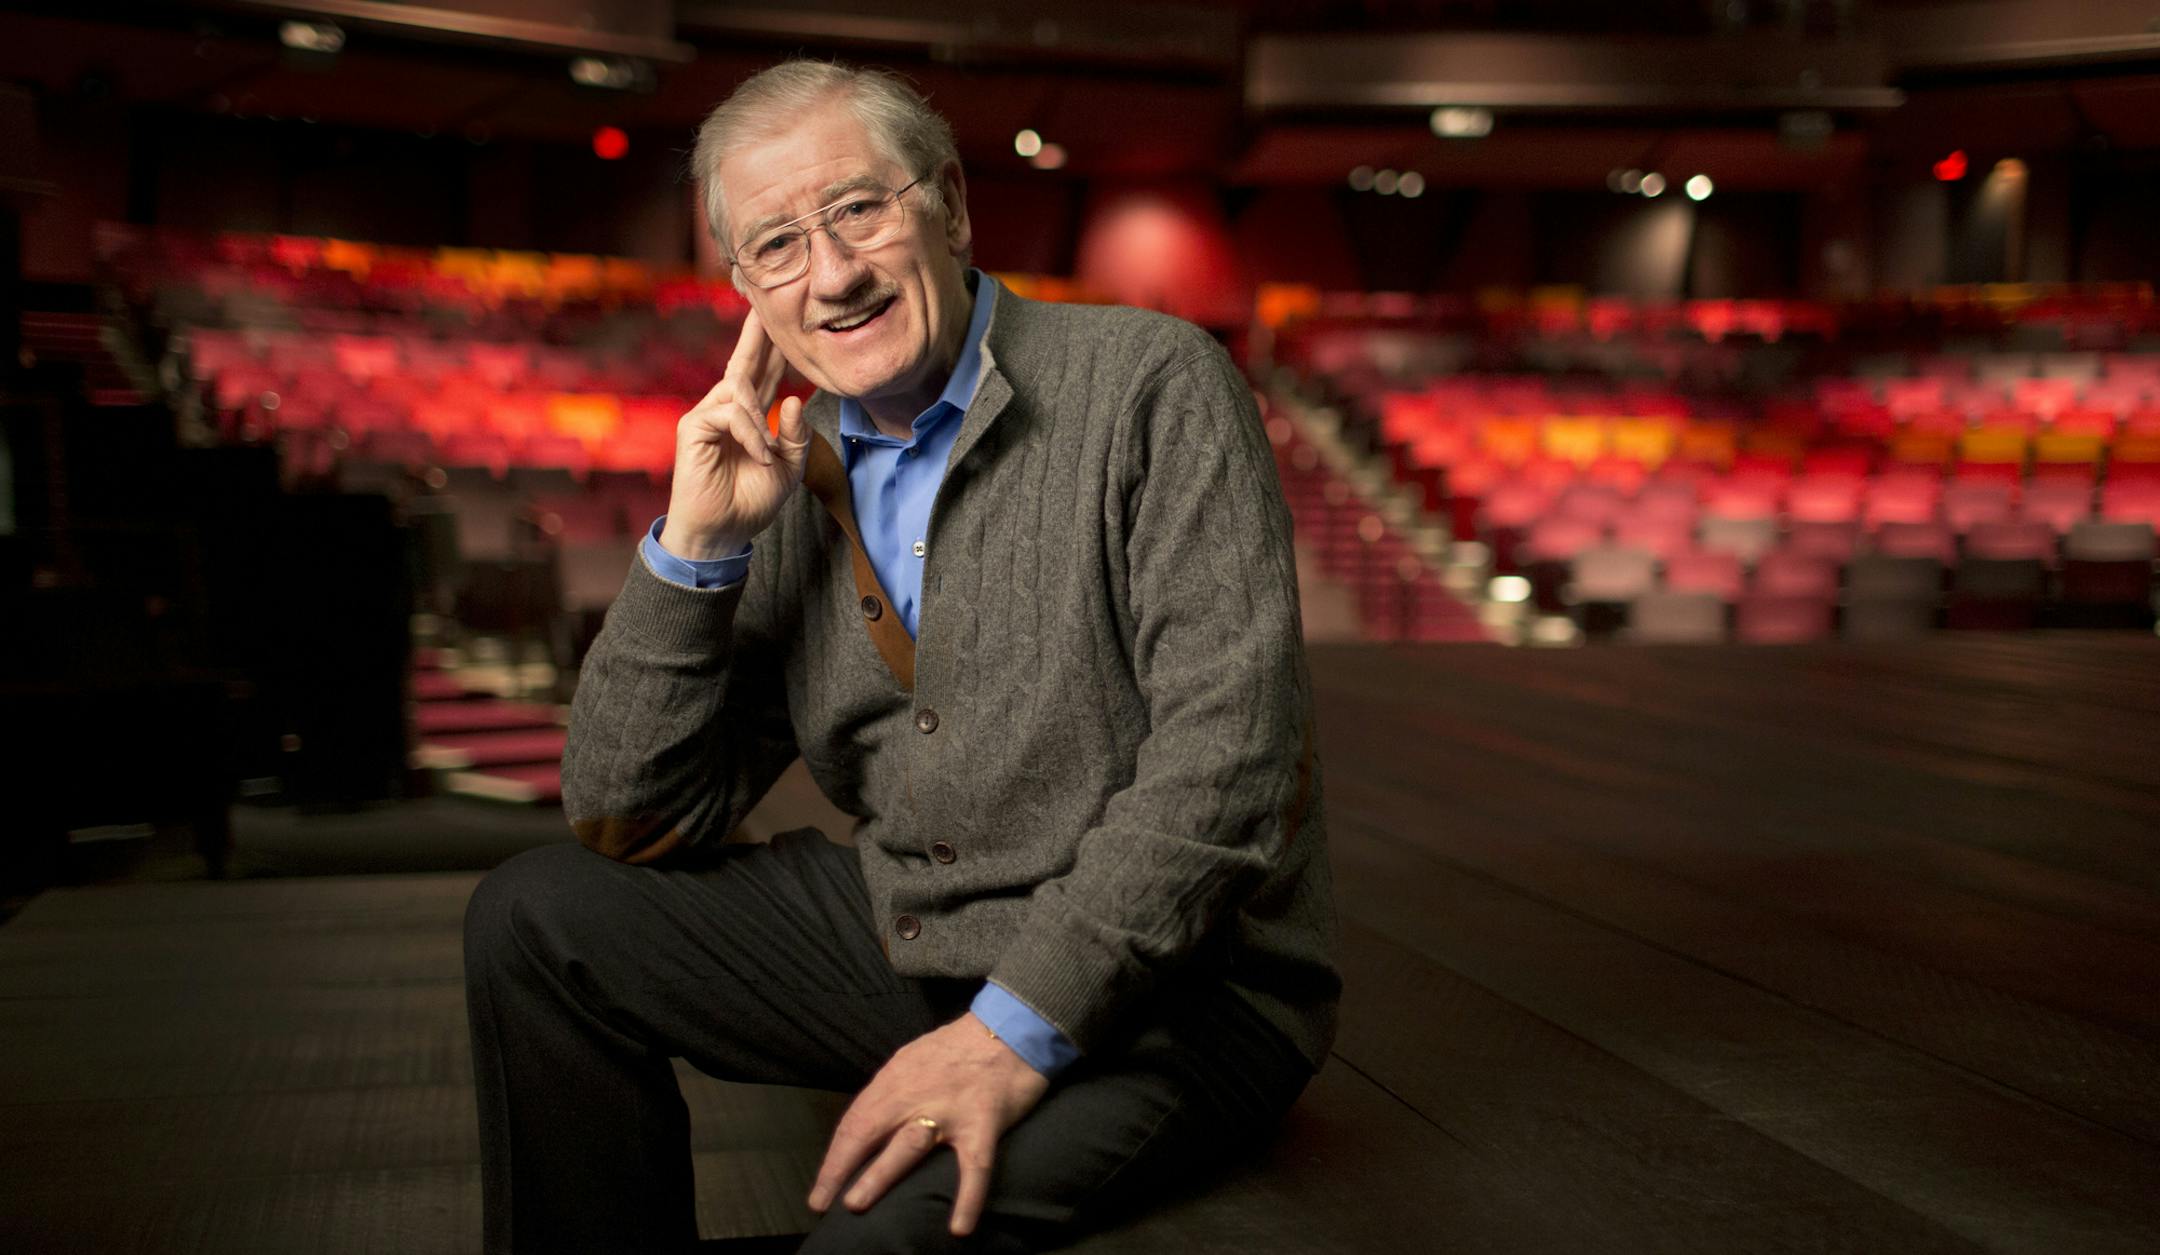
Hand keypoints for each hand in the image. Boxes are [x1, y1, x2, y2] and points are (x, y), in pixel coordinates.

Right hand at [659, 308, 811, 559]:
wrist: (723, 532)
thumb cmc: (751, 501)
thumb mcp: (788, 468)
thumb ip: (796, 436)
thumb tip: (795, 400)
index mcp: (749, 416)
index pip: (763, 374)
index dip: (774, 349)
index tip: (786, 321)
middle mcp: (725, 408)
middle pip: (744, 362)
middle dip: (757, 335)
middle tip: (768, 303)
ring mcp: (707, 415)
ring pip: (740, 389)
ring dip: (760, 418)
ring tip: (766, 455)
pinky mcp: (693, 427)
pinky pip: (730, 413)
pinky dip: (750, 434)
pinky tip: (757, 456)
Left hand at [808, 1012, 1050, 1237]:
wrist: (1012, 1027)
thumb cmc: (962, 1046)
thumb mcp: (915, 1058)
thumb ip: (894, 1089)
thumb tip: (871, 1123)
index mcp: (896, 1078)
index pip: (855, 1120)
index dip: (835, 1157)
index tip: (821, 1189)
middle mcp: (915, 1094)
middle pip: (868, 1131)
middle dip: (840, 1168)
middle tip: (822, 1202)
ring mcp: (949, 1110)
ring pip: (908, 1146)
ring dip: (879, 1176)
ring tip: (856, 1204)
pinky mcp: (983, 1122)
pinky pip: (974, 1166)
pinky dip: (967, 1198)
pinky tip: (959, 1228)